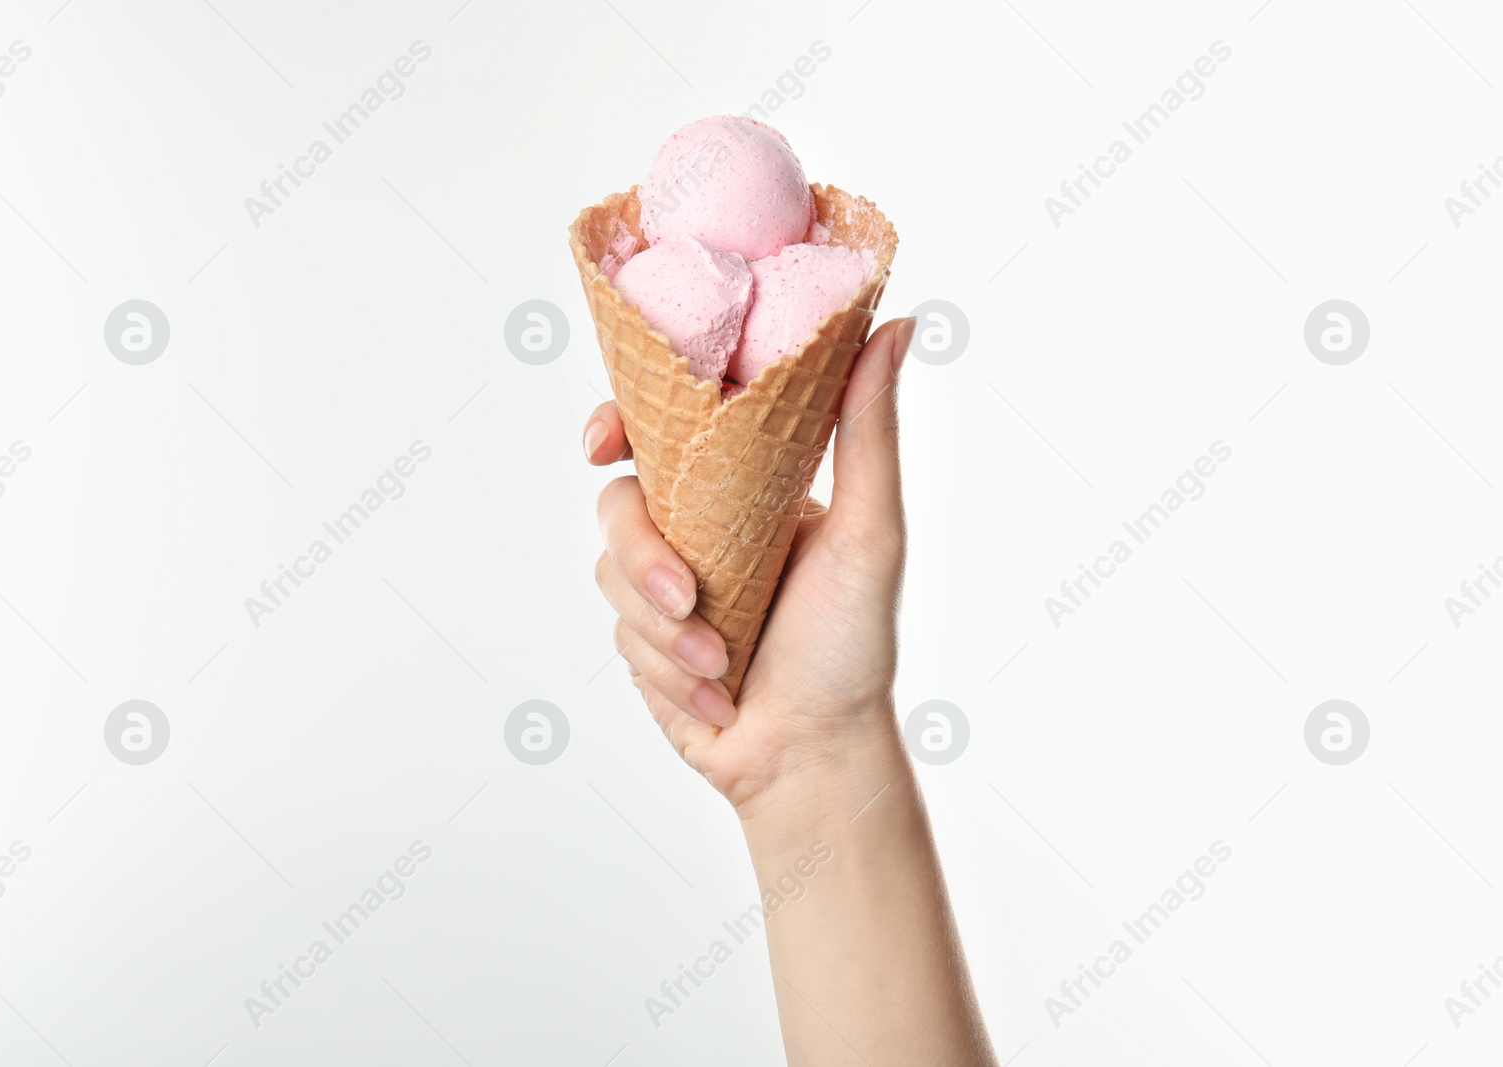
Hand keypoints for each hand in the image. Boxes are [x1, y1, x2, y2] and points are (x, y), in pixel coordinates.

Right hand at [585, 317, 916, 811]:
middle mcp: (700, 527)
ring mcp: (666, 585)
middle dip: (643, 555)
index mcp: (747, 487)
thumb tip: (898, 322)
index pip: (666, 428)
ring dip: (664, 629)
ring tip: (718, 663)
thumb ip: (868, 430)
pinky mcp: (644, 643)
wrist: (814, 756)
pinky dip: (669, 670)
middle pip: (619, 502)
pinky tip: (716, 695)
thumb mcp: (869, 531)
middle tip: (684, 594)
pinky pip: (621, 635)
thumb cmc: (852, 646)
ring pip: (610, 572)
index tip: (605, 442)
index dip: (620, 422)